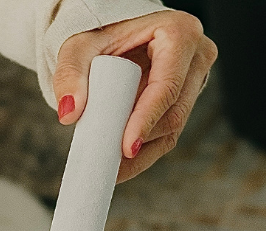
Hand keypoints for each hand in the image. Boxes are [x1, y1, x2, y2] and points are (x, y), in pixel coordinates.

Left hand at [54, 10, 217, 182]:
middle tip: (110, 163)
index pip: (167, 86)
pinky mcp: (186, 96)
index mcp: (179, 33)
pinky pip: (169, 130)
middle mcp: (196, 56)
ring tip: (111, 167)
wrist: (112, 28)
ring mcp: (195, 78)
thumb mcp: (79, 44)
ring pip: (174, 126)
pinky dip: (146, 149)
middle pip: (175, 111)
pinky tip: (122, 164)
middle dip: (142, 141)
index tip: (127, 148)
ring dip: (143, 151)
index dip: (147, 119)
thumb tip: (69, 113)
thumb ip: (69, 73)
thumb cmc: (99, 28)